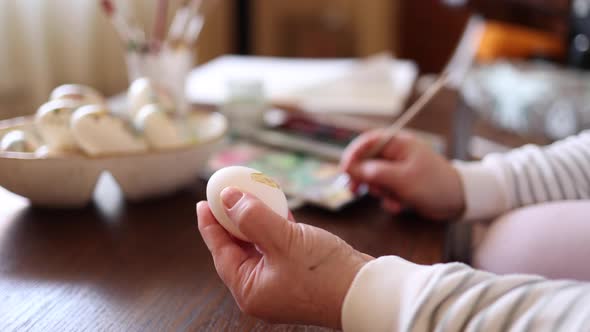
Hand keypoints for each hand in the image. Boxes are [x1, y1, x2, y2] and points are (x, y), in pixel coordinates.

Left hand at [197, 187, 372, 327]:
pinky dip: (277, 227)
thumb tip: (228, 198)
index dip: (211, 225)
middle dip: (233, 219)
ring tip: (252, 195)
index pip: (221, 251)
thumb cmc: (324, 274)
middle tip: (227, 194)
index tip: (203, 202)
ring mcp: (281, 282)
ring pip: (260, 245)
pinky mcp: (299, 274)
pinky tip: (280, 209)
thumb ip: (253, 218)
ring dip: (257, 220)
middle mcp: (262, 289)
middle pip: (238, 248)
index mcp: (250, 289)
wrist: (366, 293)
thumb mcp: (284, 241)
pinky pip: (279, 247)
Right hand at [341, 130, 464, 220]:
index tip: (344, 171)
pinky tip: (398, 206)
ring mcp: (400, 168)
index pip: (367, 142)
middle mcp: (397, 153)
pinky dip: (389, 198)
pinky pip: (387, 189)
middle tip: (353, 191)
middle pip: (368, 161)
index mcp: (398, 143)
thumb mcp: (401, 179)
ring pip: (376, 178)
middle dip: (363, 177)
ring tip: (389, 200)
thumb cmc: (433, 184)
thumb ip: (374, 172)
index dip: (352, 155)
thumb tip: (350, 168)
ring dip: (379, 191)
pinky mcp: (403, 183)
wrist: (461, 200)